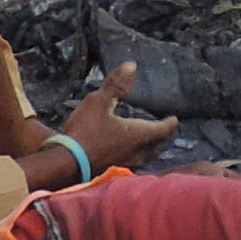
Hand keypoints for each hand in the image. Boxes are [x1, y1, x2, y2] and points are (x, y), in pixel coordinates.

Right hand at [61, 62, 177, 172]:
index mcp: (137, 134)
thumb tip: (131, 66)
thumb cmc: (85, 131)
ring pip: (145, 157)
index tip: (174, 120)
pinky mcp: (113, 173)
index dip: (169, 124)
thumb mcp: (99, 101)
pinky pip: (133, 164)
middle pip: (156, 145)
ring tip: (150, 145)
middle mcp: (136, 151)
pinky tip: (128, 157)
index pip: (161, 129)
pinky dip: (136, 158)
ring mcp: (125, 164)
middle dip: (162, 137)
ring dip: (151, 150)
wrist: (66, 163)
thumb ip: (116, 85)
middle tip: (165, 132)